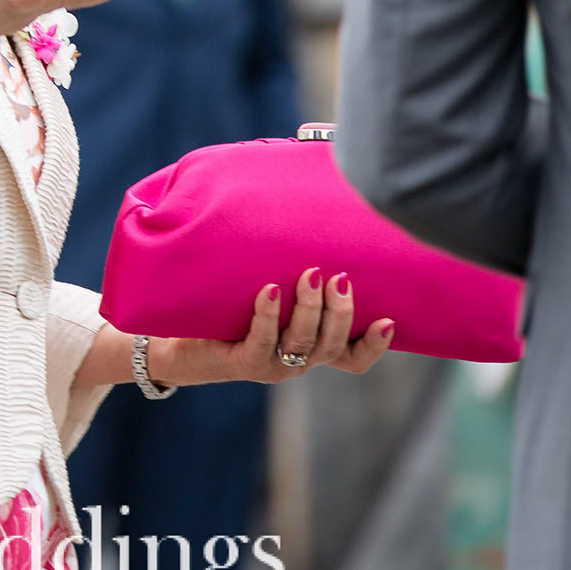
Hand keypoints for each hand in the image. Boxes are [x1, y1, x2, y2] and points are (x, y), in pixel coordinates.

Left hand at [147, 269, 396, 385]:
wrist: (180, 336)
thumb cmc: (232, 304)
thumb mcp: (269, 286)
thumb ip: (291, 265)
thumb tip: (311, 204)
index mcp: (311, 348)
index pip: (352, 358)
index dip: (374, 345)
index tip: (390, 319)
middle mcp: (297, 360)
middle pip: (332, 345)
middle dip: (342, 311)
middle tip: (340, 277)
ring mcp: (271, 365)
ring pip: (303, 344)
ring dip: (310, 309)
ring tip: (312, 274)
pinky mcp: (242, 362)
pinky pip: (261, 341)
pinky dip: (268, 315)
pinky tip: (269, 289)